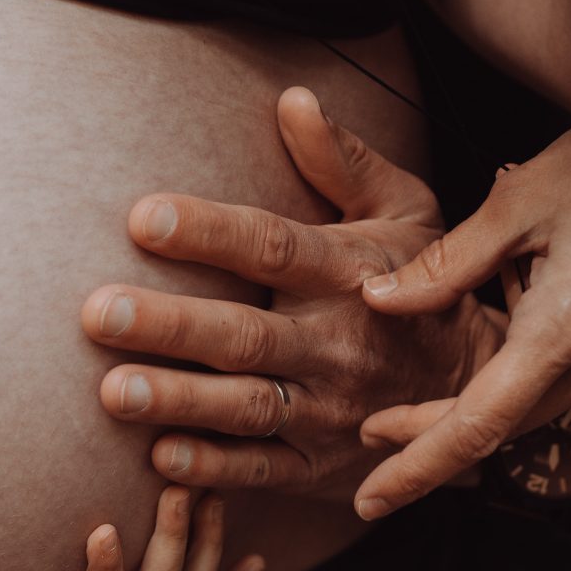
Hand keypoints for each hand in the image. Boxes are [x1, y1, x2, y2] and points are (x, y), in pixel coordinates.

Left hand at [81, 87, 503, 501]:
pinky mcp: (320, 464)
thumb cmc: (422, 283)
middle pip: (245, 333)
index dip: (209, 233)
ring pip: (247, 406)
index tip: (143, 217)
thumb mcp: (405, 211)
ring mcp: (330, 409)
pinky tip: (160, 457)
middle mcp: (337, 342)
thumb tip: (293, 100)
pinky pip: (264, 470)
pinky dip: (213, 468)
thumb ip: (343, 161)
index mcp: (350, 272)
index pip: (271, 246)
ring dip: (178, 400)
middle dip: (170, 325)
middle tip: (97, 313)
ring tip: (113, 390)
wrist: (473, 385)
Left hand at [355, 32, 570, 515]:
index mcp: (570, 328)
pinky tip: (520, 300)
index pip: (479, 424)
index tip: (370, 499)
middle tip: (371, 434)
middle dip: (438, 433)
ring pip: (540, 400)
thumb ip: (446, 265)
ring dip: (487, 388)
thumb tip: (378, 301)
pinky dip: (529, 361)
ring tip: (452, 337)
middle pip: (508, 423)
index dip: (419, 465)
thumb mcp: (516, 201)